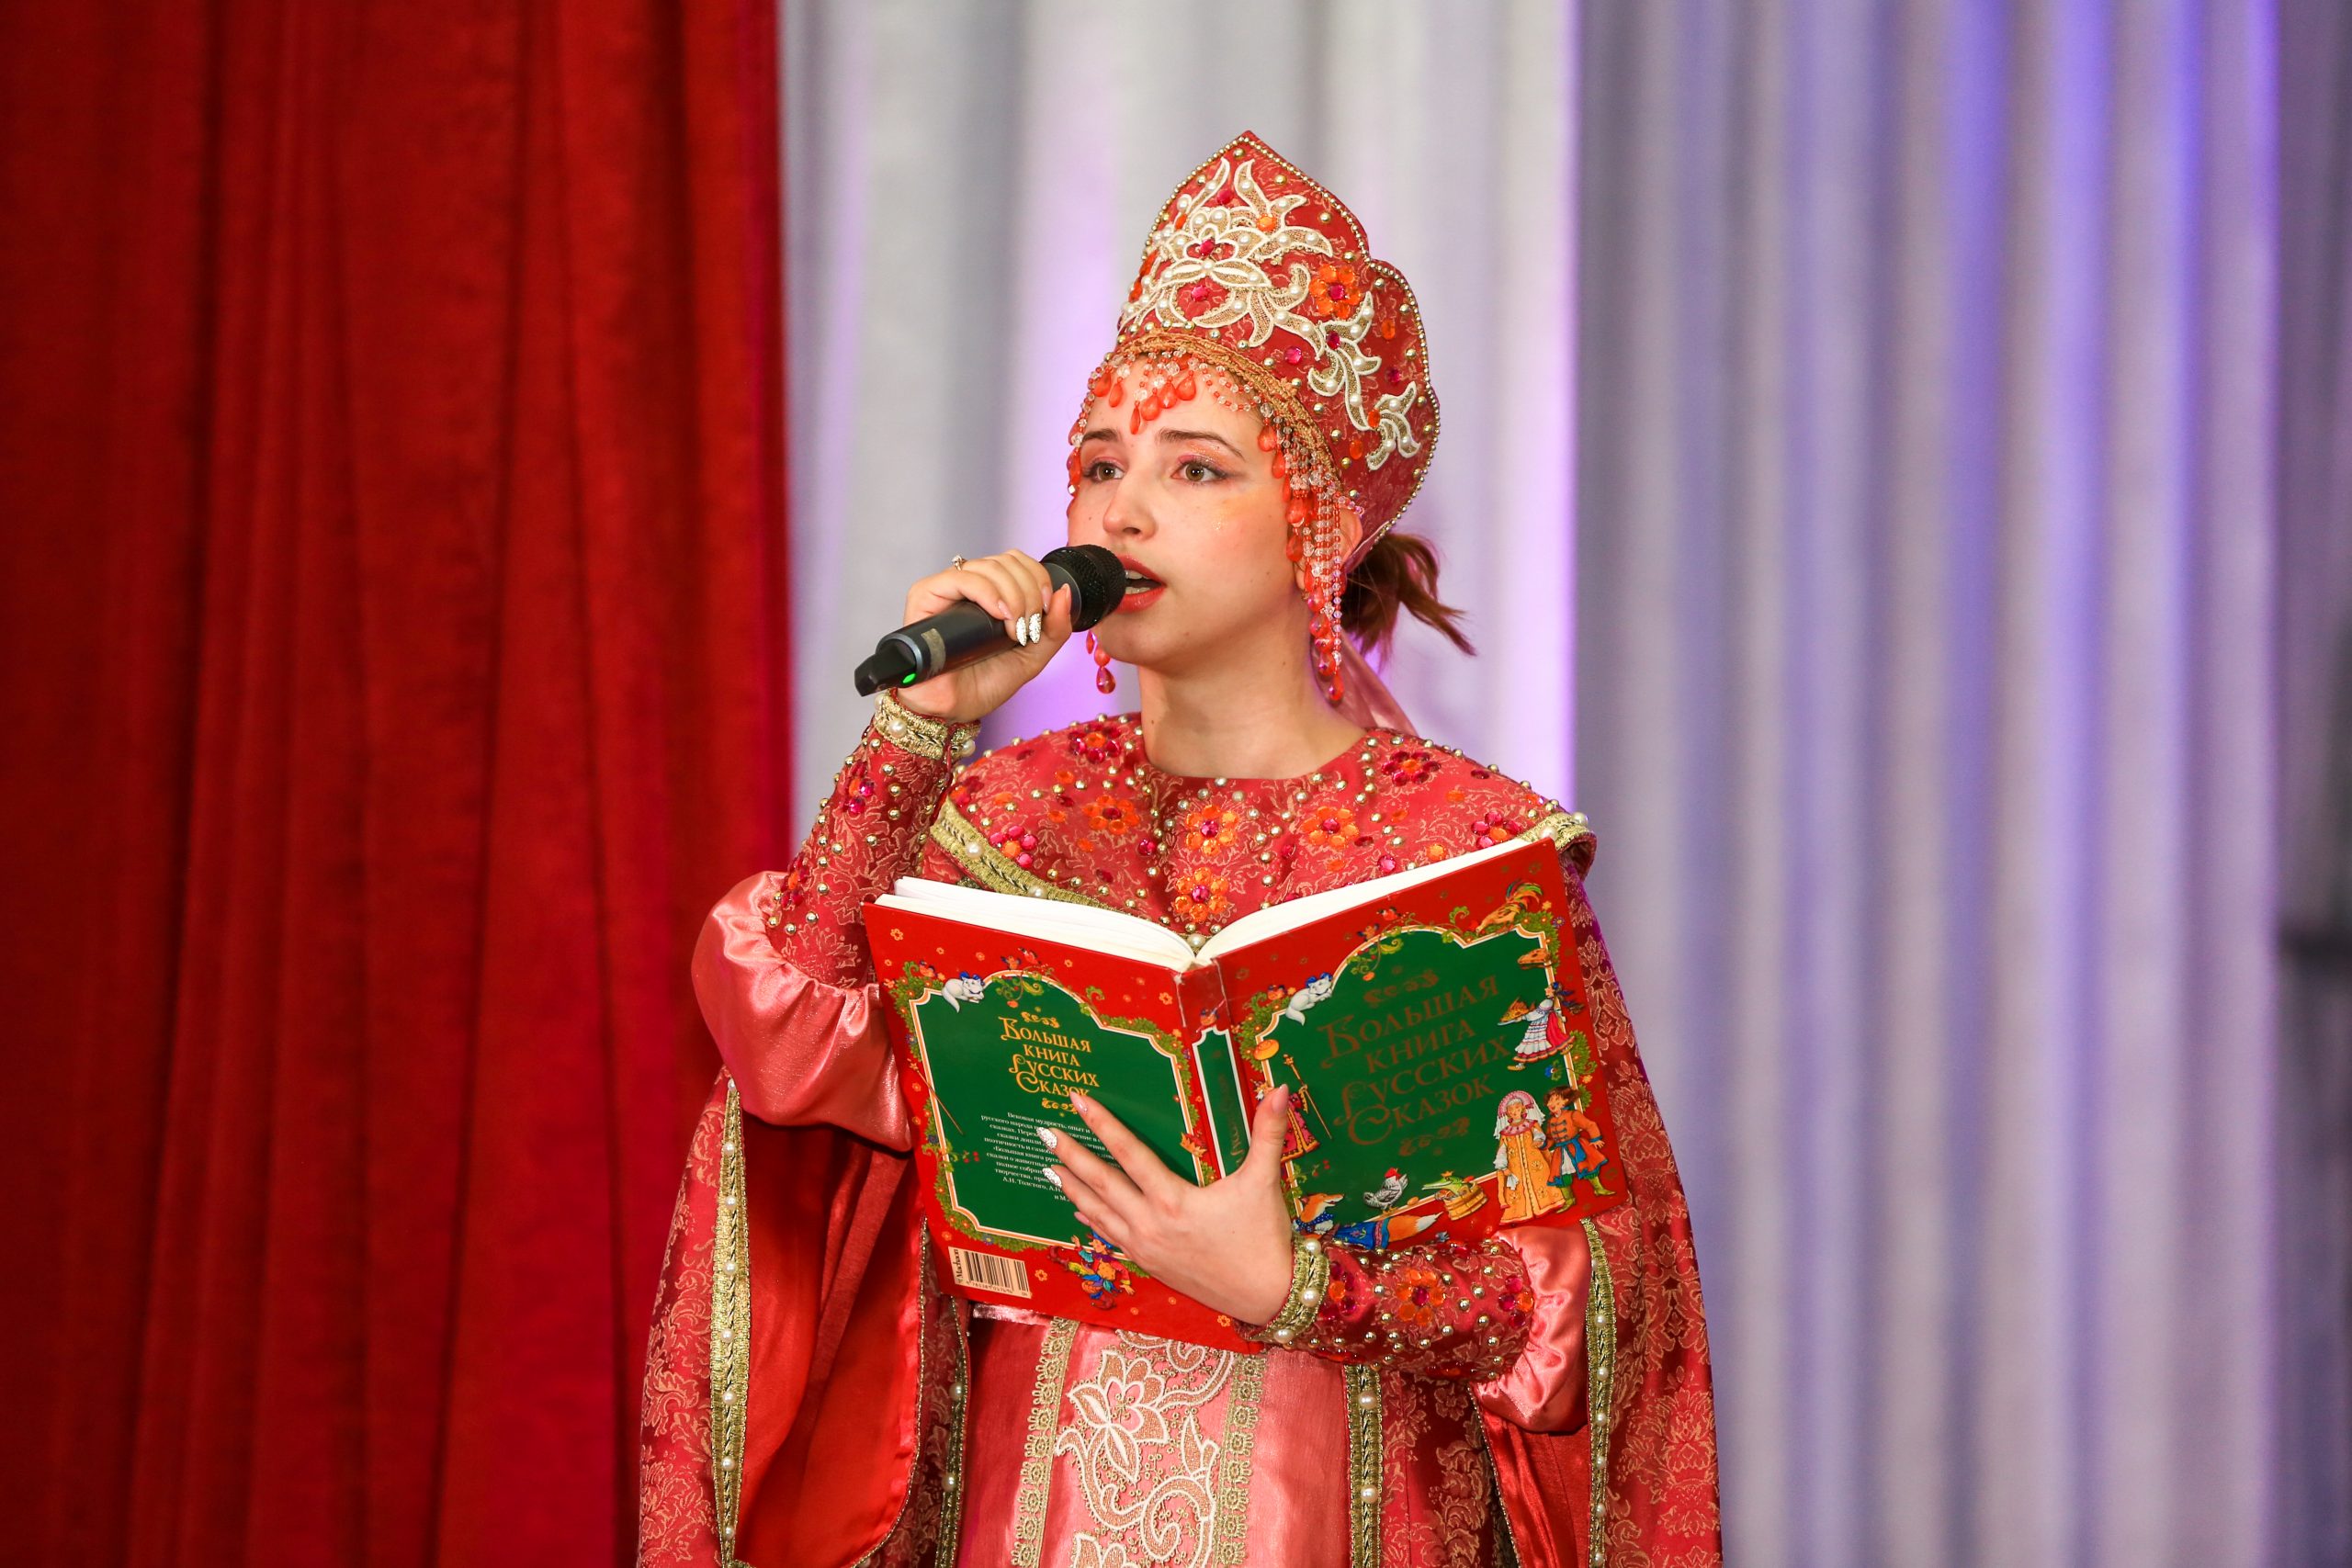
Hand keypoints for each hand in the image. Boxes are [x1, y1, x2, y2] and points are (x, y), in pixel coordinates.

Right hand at [895, 550, 1074, 724]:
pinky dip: (988, 592)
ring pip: (987, 566)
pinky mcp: (925, 595)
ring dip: (1012, 594)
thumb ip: (1055, 628)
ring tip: (1013, 628)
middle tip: (1028, 625)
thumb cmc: (984, 684)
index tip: (1046, 609)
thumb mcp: (1033, 656)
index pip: (1017, 560)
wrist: (953, 708)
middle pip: (1006, 561)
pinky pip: (960, 578)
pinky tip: (998, 615)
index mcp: (993, 593)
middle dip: (1029, 591)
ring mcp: (946, 589)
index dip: (1037, 577)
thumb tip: (1064, 591)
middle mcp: (970, 586)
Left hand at [1044, 1086, 1298, 1326]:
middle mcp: (1151, 1224)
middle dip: (1072, 1156)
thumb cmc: (1264, 1238)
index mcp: (1173, 1200)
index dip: (1102, 1125)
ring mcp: (1147, 1248)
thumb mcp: (1264, 1181)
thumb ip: (1269, 1132)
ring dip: (1073, 1189)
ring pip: (1100, 1212)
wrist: (1267, 1296)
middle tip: (1044, 1134)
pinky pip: (1112, 1237)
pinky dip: (1092, 1220)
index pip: (1129, 1153)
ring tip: (1048, 1169)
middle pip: (1102, 1183)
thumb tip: (1281, 1088)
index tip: (1078, 1102)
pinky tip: (1080, 1211)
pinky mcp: (1151, 1265)